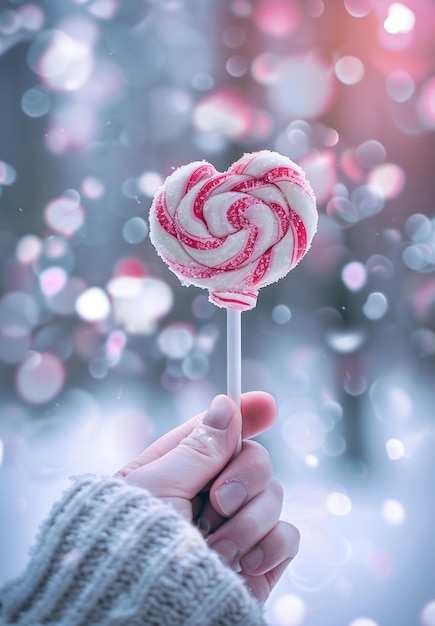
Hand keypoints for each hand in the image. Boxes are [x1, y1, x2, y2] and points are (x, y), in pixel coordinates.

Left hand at [114, 392, 299, 601]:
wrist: (144, 612)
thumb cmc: (134, 548)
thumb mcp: (158, 488)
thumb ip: (198, 448)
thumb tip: (225, 404)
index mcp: (179, 471)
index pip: (218, 432)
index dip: (243, 415)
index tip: (265, 405)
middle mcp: (210, 495)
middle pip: (255, 459)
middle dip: (244, 476)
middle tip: (219, 501)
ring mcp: (237, 526)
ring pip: (273, 495)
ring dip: (247, 522)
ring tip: (215, 548)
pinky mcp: (259, 559)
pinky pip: (287, 535)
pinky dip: (270, 546)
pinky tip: (243, 563)